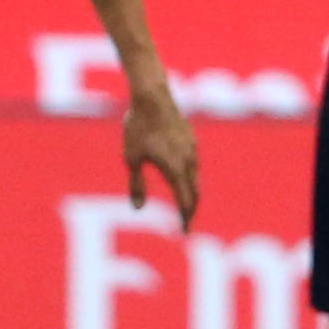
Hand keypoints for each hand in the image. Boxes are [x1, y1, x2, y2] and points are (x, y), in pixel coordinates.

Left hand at [123, 86, 200, 227]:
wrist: (152, 96)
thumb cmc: (138, 128)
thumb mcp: (131, 159)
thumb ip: (137, 185)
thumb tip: (139, 208)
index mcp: (174, 170)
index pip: (185, 202)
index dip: (185, 219)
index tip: (184, 232)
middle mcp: (188, 161)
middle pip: (196, 193)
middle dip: (191, 209)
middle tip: (186, 222)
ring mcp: (192, 149)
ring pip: (196, 178)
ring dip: (192, 193)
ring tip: (186, 202)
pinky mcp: (191, 139)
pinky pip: (194, 164)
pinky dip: (191, 177)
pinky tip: (183, 176)